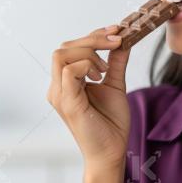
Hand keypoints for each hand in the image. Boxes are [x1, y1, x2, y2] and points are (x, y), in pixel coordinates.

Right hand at [47, 25, 131, 169]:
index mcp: (67, 82)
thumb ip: (116, 62)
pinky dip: (87, 65)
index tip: (117, 30)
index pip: (72, 47)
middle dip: (93, 39)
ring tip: (105, 68)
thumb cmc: (111, 123)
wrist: (111, 152)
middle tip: (117, 41)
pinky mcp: (67, 102)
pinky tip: (101, 76)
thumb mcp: (115, 84)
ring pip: (62, 54)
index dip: (93, 35)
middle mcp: (58, 87)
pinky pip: (68, 71)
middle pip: (64, 47)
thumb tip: (123, 40)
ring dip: (89, 52)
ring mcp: (60, 94)